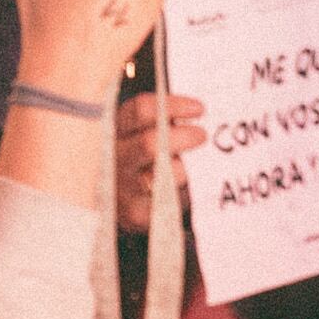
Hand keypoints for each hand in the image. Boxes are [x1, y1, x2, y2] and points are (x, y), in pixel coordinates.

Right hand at [110, 90, 203, 230]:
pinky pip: (168, 198)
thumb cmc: (145, 156)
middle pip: (149, 143)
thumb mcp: (147, 132)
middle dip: (183, 137)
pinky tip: (192, 185)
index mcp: (119, 128)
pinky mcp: (135, 211)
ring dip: (184, 168)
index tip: (199, 109)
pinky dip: (185, 190)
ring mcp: (123, 186)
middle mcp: (116, 156)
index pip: (141, 110)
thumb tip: (203, 115)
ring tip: (196, 165)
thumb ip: (166, 122)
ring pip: (161, 174)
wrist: (124, 200)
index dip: (173, 106)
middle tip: (202, 136)